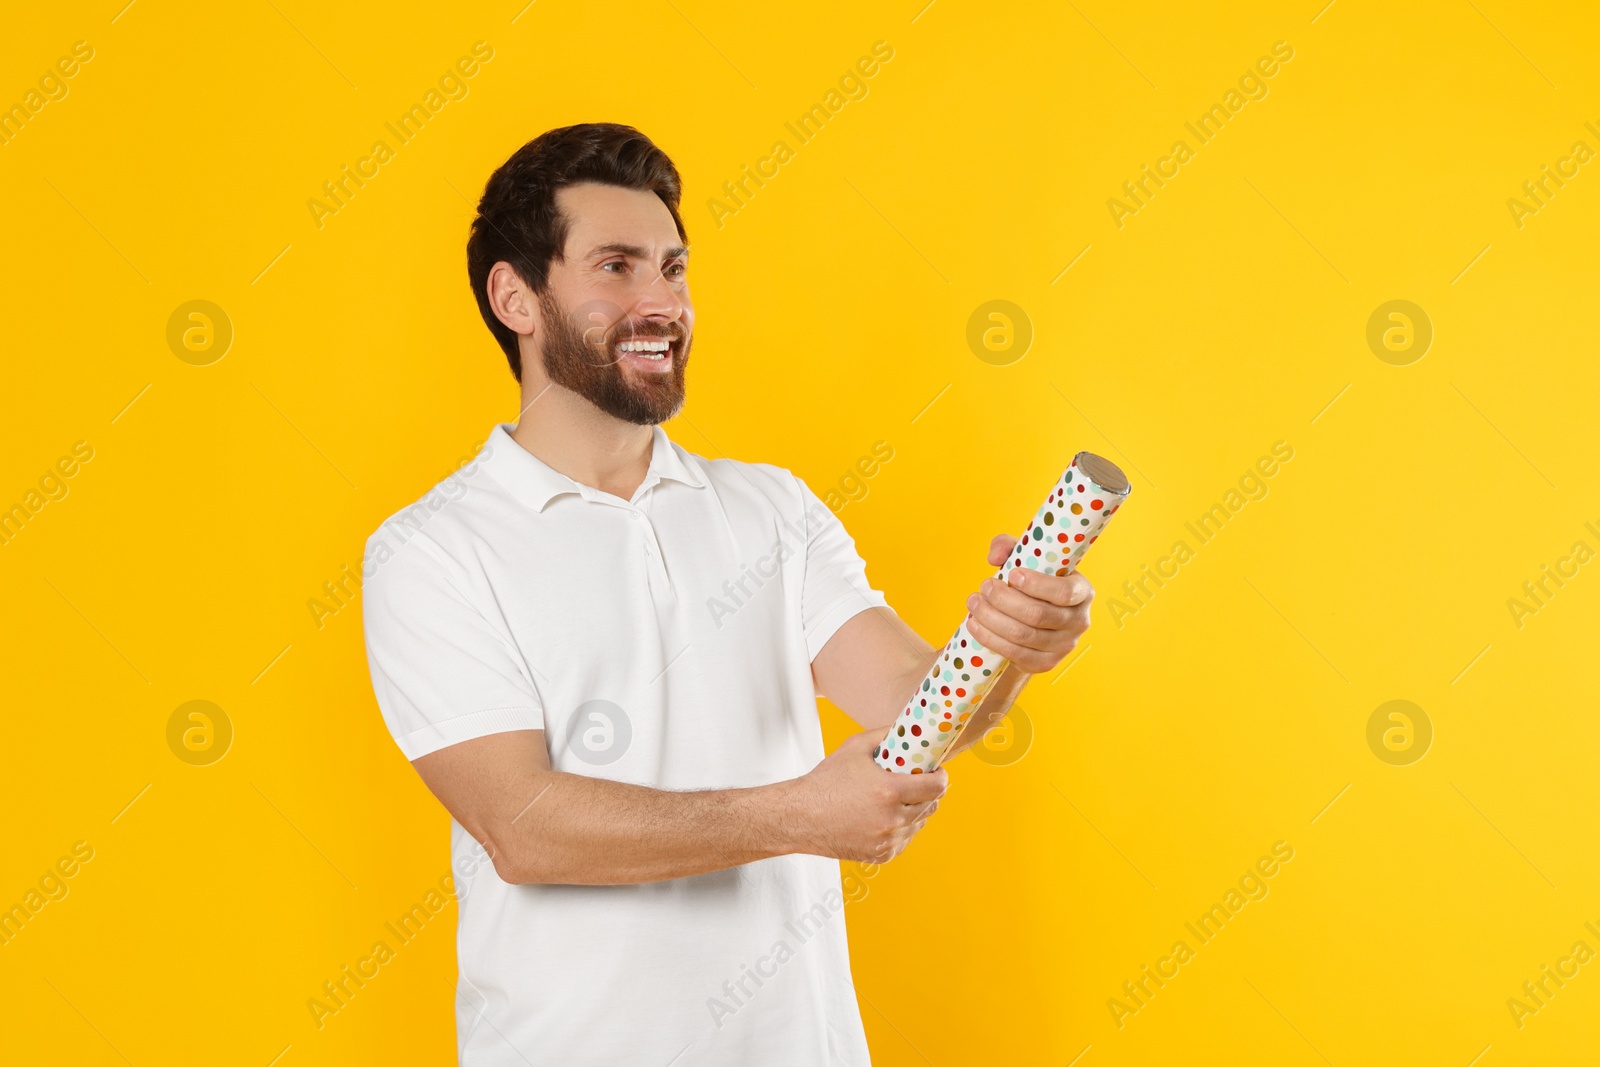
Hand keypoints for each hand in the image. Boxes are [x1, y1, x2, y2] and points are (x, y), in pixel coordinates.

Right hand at [788, 731, 947, 863]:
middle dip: (928, 793)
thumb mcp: (854, 747)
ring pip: (918, 824)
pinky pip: (903, 840)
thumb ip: (885, 735)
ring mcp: (887, 840)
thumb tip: (908, 728)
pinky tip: (883, 818)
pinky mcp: (881, 855)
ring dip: (914, 812)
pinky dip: (899, 829)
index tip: (936, 772)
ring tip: (895, 800)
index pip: (937, 787)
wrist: (801, 816)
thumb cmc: (826, 781)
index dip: (940, 777)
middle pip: (931, 806)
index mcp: (889, 791)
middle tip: (916, 783)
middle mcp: (892, 819)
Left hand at [963, 533, 1093, 673]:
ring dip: (991, 618)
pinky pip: (1014, 653)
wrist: (1034, 622)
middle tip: (984, 586)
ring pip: (1022, 635)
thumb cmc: (1031, 584)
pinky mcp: (1045, 663)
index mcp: (1082, 592)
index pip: (1065, 592)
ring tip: (974, 603)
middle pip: (1037, 615)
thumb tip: (996, 556)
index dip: (1037, 585)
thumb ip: (1010, 547)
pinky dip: (990, 638)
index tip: (1011, 575)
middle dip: (1004, 600)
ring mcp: (1064, 646)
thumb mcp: (1026, 559)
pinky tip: (974, 624)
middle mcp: (1079, 621)